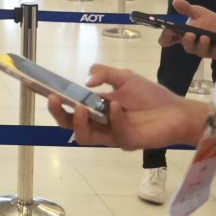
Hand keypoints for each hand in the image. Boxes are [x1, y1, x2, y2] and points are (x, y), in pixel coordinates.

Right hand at [45, 65, 199, 150]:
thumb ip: (104, 73)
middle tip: (55, 99)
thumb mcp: (124, 77)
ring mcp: (111, 135)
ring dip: (79, 122)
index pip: (69, 106)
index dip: (54, 100)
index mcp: (95, 108)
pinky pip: (114, 133)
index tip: (39, 88)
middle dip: (59, 113)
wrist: (177, 111)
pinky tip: (116, 106)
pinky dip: (113, 118)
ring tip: (81, 107)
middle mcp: (99, 123)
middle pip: (70, 125)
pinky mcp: (126, 142)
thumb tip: (87, 81)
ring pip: (84, 136)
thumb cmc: (150, 95)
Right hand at [157, 0, 215, 59]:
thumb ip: (187, 9)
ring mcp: (202, 50)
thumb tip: (175, 1)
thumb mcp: (199, 13)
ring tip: (205, 37)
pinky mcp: (215, 54)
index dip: (166, 37)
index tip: (169, 30)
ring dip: (201, 44)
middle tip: (190, 34)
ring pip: (198, 50)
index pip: (168, 40)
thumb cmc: (212, 23)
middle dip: (187, 40)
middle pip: (185, 45)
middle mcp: (191, 44)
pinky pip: (214, 53)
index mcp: (183, 35)